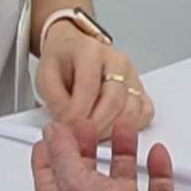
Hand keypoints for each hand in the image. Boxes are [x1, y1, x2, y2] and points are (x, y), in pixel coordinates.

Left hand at [32, 120, 190, 190]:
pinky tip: (155, 154)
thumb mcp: (73, 182)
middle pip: (84, 172)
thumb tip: (52, 132)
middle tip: (87, 124)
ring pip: (121, 175)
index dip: (50, 149)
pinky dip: (156, 167)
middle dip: (85, 145)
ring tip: (123, 128)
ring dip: (122, 150)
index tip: (56, 128)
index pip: (49, 174)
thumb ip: (62, 154)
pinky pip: (155, 184)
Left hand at [37, 25, 153, 133]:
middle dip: (96, 126)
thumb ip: (55, 101)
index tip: (67, 130)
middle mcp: (117, 61)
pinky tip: (113, 130)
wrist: (74, 51)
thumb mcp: (46, 76)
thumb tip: (69, 124)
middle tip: (80, 140)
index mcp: (91, 52)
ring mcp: (132, 75)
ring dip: (112, 129)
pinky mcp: (140, 89)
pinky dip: (132, 126)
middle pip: (114, 100)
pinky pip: (145, 112)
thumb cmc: (62, 61)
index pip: (89, 87)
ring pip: (132, 109)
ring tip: (93, 137)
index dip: (77, 114)